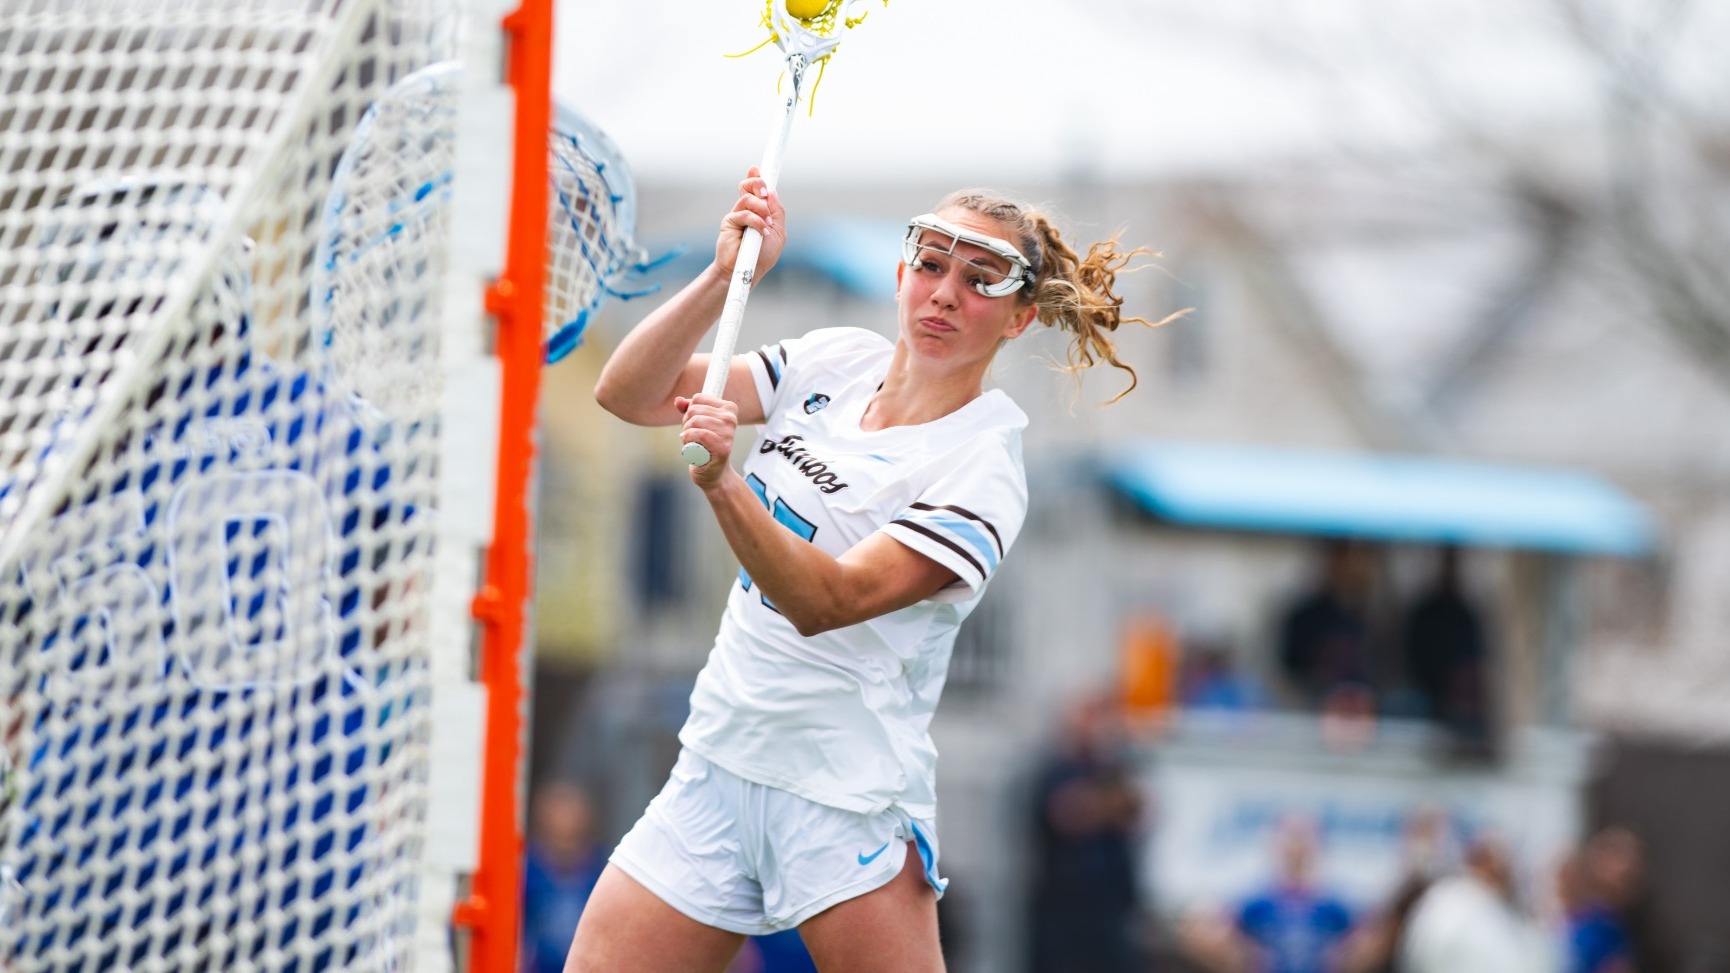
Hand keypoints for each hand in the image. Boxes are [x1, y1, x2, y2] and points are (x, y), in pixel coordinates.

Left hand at [677, 392, 738, 487]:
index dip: (690, 412)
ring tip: (694, 443)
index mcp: (728, 408)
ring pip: (694, 421)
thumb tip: (678, 401)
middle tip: (693, 436)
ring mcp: (728, 432)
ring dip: (687, 433)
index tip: (696, 424)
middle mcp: (730, 418)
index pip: (697, 398)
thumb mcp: (697, 424)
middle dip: (687, 423)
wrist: (713, 473)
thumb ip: (688, 409)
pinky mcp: (722, 446)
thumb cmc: (705, 447)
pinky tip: (692, 448)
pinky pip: (698, 434)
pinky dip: (689, 440)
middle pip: (694, 410)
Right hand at [714, 166, 785, 282]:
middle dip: (758, 184)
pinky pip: (744, 214)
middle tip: (765, 193)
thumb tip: (772, 193)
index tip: (757, 168)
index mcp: (760, 211)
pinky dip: (756, 221)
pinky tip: (762, 232)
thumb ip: (777, 212)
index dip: (756, 177)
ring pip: (748, 198)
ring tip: (766, 224)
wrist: (747, 271)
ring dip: (761, 209)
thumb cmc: (763, 256)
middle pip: (749, 186)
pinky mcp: (729, 222)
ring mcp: (737, 215)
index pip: (757, 189)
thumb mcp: (777, 232)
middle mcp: (747, 210)